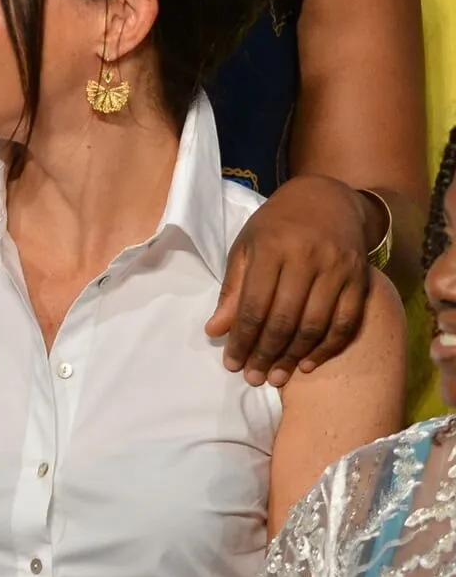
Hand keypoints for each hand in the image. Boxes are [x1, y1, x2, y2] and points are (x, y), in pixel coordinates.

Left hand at [204, 174, 370, 387]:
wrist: (326, 199)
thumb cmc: (276, 225)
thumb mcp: (247, 247)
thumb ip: (233, 290)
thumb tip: (215, 331)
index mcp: (272, 248)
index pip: (255, 304)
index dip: (242, 338)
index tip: (232, 363)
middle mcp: (307, 258)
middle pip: (285, 319)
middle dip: (266, 354)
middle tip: (253, 377)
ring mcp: (338, 269)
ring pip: (315, 325)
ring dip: (294, 356)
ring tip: (277, 376)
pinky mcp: (360, 280)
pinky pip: (346, 323)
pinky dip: (327, 348)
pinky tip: (308, 363)